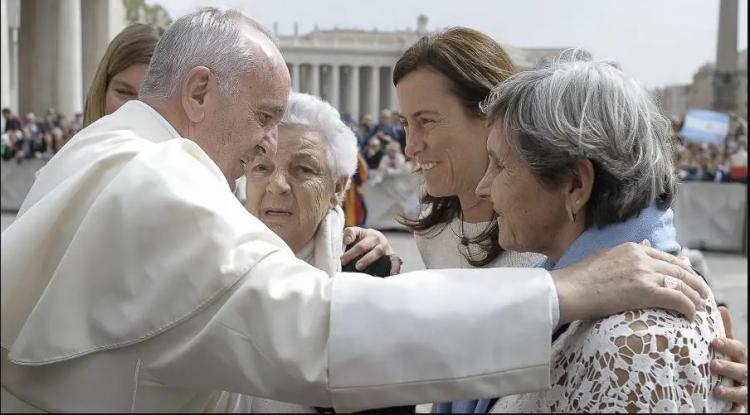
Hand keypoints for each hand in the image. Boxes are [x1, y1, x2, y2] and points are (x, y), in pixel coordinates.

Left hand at [341, 227, 401, 274]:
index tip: (342, 260)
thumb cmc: (362, 238)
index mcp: (369, 235)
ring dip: (373, 262)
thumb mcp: (355, 232)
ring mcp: (387, 249)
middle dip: (365, 259)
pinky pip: (395, 261)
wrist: (375, 239)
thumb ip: (349, 234)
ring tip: (366, 271)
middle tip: (356, 266)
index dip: (351, 253)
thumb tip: (346, 240)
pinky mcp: (392, 257)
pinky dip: (395, 267)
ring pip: (382, 255)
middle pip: (371, 249)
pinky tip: (392, 274)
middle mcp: (379, 241)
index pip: (360, 245)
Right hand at [551, 241, 709, 324]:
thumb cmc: (578, 279)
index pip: (667, 257)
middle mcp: (641, 256)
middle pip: (680, 269)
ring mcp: (644, 273)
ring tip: (700, 307)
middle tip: (702, 295)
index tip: (689, 280)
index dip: (683, 270)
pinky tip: (691, 315)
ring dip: (695, 296)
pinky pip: (678, 298)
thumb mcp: (604, 257)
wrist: (567, 290)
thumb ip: (626, 255)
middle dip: (695, 283)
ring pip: (683, 283)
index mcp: (631, 248)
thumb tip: (644, 246)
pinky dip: (689, 306)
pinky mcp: (646, 290)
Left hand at [711, 306, 746, 411]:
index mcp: (741, 358)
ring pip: (742, 391)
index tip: (713, 341)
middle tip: (713, 365)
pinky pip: (739, 410)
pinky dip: (734, 412)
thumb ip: (726, 331)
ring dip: (731, 391)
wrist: (738, 386)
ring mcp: (745, 390)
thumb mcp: (729, 348)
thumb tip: (720, 308)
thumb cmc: (731, 362)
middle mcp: (746, 373)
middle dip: (728, 368)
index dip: (727, 345)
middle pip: (741, 370)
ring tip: (717, 391)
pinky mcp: (741, 405)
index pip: (738, 349)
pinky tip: (727, 412)